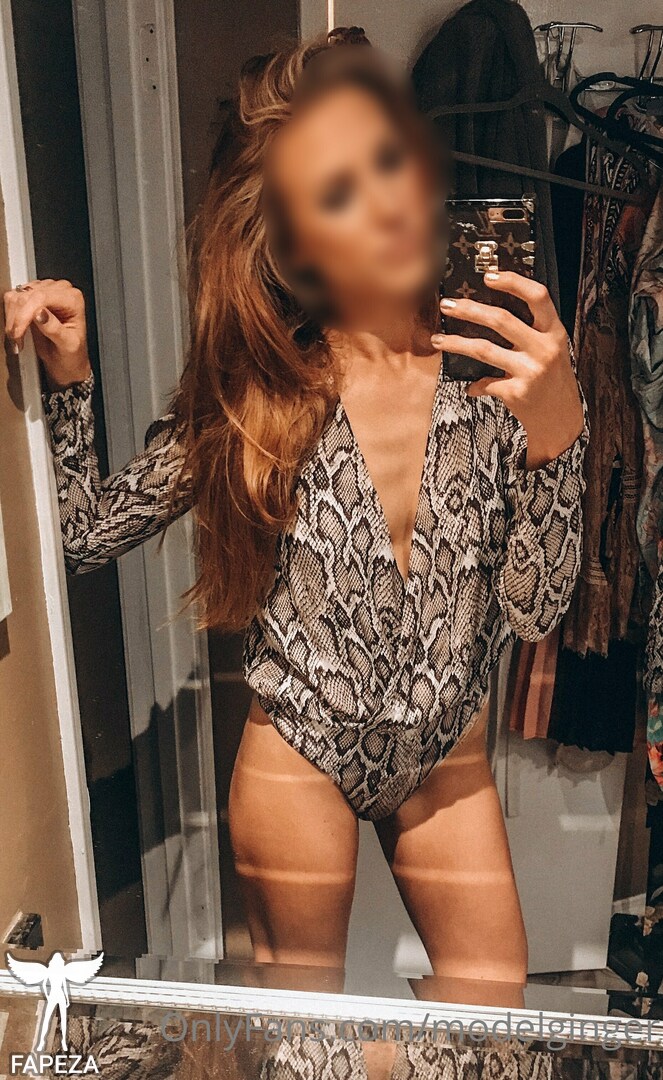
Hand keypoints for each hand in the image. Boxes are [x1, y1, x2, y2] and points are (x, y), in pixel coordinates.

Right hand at [3, 278, 91, 389]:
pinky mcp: (32, 296)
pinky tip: (17, 329)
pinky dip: (10, 315)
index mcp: (72, 299)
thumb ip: (55, 329)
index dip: (25, 314)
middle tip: (17, 339)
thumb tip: (40, 313)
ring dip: (12, 319)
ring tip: (17, 337)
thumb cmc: (72, 355)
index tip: (19, 333)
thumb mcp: (68, 346)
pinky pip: (12, 298)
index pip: (42, 297)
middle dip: (18, 319)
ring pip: (16, 296)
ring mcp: (45, 291)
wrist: (66, 361)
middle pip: (27, 296)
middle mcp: (60, 290)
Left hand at [431, 272, 584, 468]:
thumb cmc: (552, 380)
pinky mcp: (517, 393)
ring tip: (438, 339)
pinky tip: (471, 387)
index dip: (513, 282)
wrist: (562, 419)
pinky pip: (485, 383)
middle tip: (448, 305)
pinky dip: (475, 386)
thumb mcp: (552, 350)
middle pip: (501, 320)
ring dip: (456, 343)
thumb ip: (531, 331)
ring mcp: (530, 371)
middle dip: (469, 309)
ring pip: (484, 349)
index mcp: (554, 332)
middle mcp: (544, 349)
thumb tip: (489, 311)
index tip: (488, 276)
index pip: (538, 297)